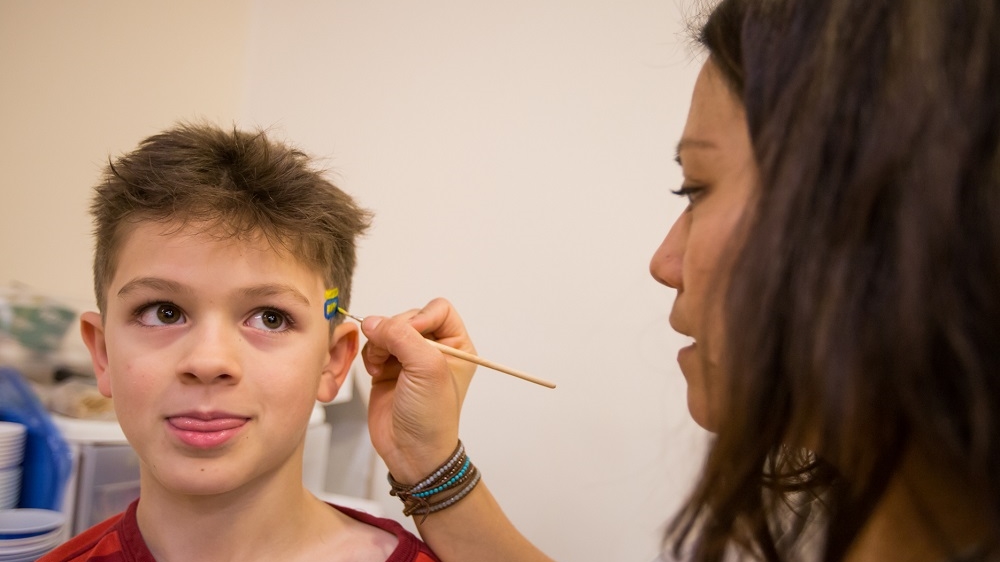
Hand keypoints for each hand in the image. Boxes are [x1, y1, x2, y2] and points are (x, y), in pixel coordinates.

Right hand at [360, 298, 475, 482]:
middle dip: (394, 333)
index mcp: (456, 345)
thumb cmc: (432, 416)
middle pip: (407, 316)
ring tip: (382, 366)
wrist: (411, 451)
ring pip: (387, 330)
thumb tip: (373, 321)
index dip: (420, 316)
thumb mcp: (427, 369)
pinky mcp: (388, 368)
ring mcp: (409, 358)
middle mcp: (434, 348)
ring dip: (379, 344)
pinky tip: (375, 372)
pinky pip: (373, 345)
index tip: (411, 334)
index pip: (438, 309)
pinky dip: (370, 354)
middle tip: (392, 355)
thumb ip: (403, 336)